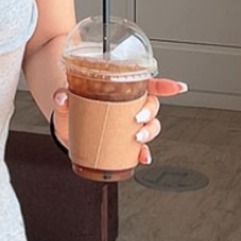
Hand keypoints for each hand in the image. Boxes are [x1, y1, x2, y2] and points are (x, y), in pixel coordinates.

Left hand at [51, 76, 186, 164]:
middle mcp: (129, 104)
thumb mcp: (66, 100)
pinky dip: (144, 153)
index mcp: (121, 89)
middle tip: (138, 119)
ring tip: (138, 139)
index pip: (148, 83)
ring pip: (151, 125)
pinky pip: (140, 147)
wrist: (66, 126)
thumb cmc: (72, 107)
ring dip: (149, 133)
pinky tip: (143, 157)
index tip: (178, 88)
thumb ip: (63, 96)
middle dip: (150, 112)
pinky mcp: (124, 140)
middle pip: (151, 105)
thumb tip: (62, 97)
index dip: (165, 85)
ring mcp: (128, 123)